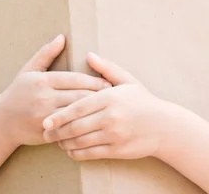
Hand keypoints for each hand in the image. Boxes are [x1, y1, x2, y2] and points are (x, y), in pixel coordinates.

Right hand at [0, 35, 110, 148]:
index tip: (108, 82)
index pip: (75, 79)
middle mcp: (44, 98)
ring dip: (93, 111)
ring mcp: (45, 116)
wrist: (1, 122)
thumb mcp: (30, 70)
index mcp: (43, 81)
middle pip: (79, 96)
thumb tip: (62, 37)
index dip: (94, 81)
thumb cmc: (18, 92)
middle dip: (98, 96)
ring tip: (109, 109)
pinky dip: (83, 126)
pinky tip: (95, 125)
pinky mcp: (47, 132)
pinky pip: (69, 129)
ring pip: (76, 113)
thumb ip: (46, 53)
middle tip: (115, 96)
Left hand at [43, 52, 163, 160]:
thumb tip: (88, 54)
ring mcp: (114, 135)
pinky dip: (77, 153)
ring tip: (55, 140)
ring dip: (65, 143)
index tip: (46, 119)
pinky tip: (70, 149)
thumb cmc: (142, 100)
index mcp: (110, 97)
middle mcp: (110, 117)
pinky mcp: (116, 150)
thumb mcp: (126, 79)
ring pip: (81, 142)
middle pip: (76, 127)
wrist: (163, 125)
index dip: (60, 115)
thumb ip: (105, 68)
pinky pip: (91, 154)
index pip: (78, 107)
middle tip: (45, 131)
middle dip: (57, 131)